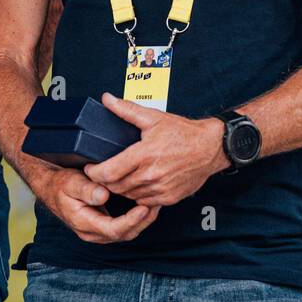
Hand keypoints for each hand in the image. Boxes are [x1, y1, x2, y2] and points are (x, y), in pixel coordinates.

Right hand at [32, 164, 159, 243]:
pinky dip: (138, 219)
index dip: (131, 220)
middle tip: (156, 203)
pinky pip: (125, 228)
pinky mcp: (105, 227)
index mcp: (84, 224)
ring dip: (143, 221)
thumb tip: (103, 196)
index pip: (113, 230)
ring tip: (155, 203)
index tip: (144, 207)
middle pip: (125, 234)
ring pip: (127, 233)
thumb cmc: (61, 184)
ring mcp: (99, 232)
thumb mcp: (70, 182)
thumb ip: (86, 190)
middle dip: (143, 221)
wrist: (52, 189)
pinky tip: (146, 205)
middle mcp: (93, 233)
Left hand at [84, 93, 229, 207]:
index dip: (93, 172)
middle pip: (114, 186)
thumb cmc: (184, 133)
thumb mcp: (153, 118)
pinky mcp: (168, 198)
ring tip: (119, 176)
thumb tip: (108, 99)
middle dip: (104, 180)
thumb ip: (127, 110)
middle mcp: (151, 175)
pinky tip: (137, 183)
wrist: (210, 148)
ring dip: (120, 188)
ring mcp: (160, 189)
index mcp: (144, 155)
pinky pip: (143, 201)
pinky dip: (136, 194)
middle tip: (103, 171)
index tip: (90, 167)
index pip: (108, 172)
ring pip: (128, 195)